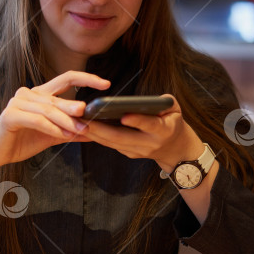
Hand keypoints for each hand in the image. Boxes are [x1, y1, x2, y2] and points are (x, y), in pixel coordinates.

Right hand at [0, 71, 110, 175]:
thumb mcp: (52, 135)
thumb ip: (71, 131)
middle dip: (75, 109)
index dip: (86, 79)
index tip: (105, 84)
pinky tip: (61, 134)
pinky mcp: (10, 114)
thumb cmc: (21, 142)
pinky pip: (36, 120)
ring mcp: (18, 102)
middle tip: (90, 116)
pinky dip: (51, 127)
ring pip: (49, 110)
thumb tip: (95, 131)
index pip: (67, 79)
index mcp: (40, 94)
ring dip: (65, 121)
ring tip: (79, 130)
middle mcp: (29, 93)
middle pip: (58, 97)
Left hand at [77, 94, 204, 169]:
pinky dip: (97, 136)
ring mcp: (138, 151)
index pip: (151, 125)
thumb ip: (164, 101)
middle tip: (85, 120)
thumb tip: (145, 100)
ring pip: (113, 143)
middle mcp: (150, 144)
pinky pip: (111, 145)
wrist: (174, 149)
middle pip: (123, 137)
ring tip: (79, 122)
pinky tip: (84, 128)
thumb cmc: (172, 122)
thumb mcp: (174, 109)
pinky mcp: (129, 154)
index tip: (124, 115)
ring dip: (94, 133)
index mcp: (164, 130)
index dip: (138, 121)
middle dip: (102, 129)